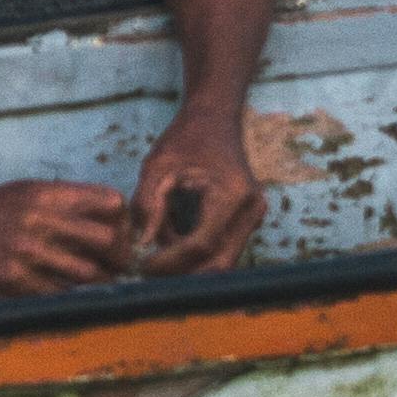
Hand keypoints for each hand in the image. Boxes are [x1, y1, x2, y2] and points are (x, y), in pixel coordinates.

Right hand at [0, 178, 133, 297]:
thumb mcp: (28, 191)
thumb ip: (66, 203)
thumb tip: (110, 221)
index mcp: (48, 194)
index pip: (109, 202)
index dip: (123, 220)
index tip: (121, 234)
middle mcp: (41, 220)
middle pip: (107, 239)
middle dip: (119, 255)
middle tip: (118, 265)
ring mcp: (27, 253)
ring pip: (88, 274)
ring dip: (98, 282)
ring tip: (99, 284)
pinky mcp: (14, 281)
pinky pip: (58, 296)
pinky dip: (70, 297)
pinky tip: (69, 294)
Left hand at [129, 108, 267, 276]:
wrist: (215, 121)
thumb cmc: (185, 139)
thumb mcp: (157, 166)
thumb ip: (147, 204)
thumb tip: (143, 245)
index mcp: (232, 194)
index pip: (200, 245)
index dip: (169, 262)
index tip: (142, 266)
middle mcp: (252, 210)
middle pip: (218, 264)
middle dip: (181, 275)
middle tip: (148, 274)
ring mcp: (255, 218)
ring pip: (223, 264)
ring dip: (190, 270)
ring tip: (157, 262)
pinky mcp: (249, 222)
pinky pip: (224, 252)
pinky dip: (198, 258)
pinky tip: (172, 250)